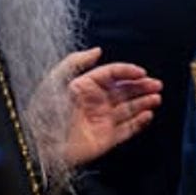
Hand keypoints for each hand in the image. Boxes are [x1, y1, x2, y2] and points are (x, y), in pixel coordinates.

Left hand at [53, 47, 162, 166]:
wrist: (39, 143)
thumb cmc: (44, 110)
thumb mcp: (55, 79)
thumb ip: (75, 62)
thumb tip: (98, 50)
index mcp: (85, 87)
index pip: (112, 75)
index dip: (128, 72)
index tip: (141, 72)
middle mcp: (96, 102)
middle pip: (124, 91)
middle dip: (141, 87)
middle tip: (156, 84)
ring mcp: (102, 121)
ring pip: (129, 109)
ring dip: (144, 102)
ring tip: (156, 98)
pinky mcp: (105, 139)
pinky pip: (127, 130)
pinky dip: (139, 123)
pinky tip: (148, 114)